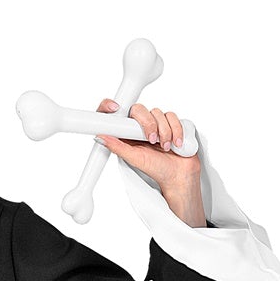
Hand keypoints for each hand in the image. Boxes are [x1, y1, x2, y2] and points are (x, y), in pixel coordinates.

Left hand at [95, 99, 205, 226]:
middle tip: (152, 140)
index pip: (117, 114)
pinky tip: (175, 143)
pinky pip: (171, 116)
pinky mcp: (170, 122)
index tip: (113, 107)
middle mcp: (140, 127)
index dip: (111, 106)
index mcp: (128, 135)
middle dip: (148, 124)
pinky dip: (175, 130)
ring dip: (164, 131)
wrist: (179, 174)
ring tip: (165, 147)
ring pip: (157, 112)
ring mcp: (155, 123)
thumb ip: (117, 147)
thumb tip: (100, 137)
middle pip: (138, 109)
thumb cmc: (156, 169)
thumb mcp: (134, 159)